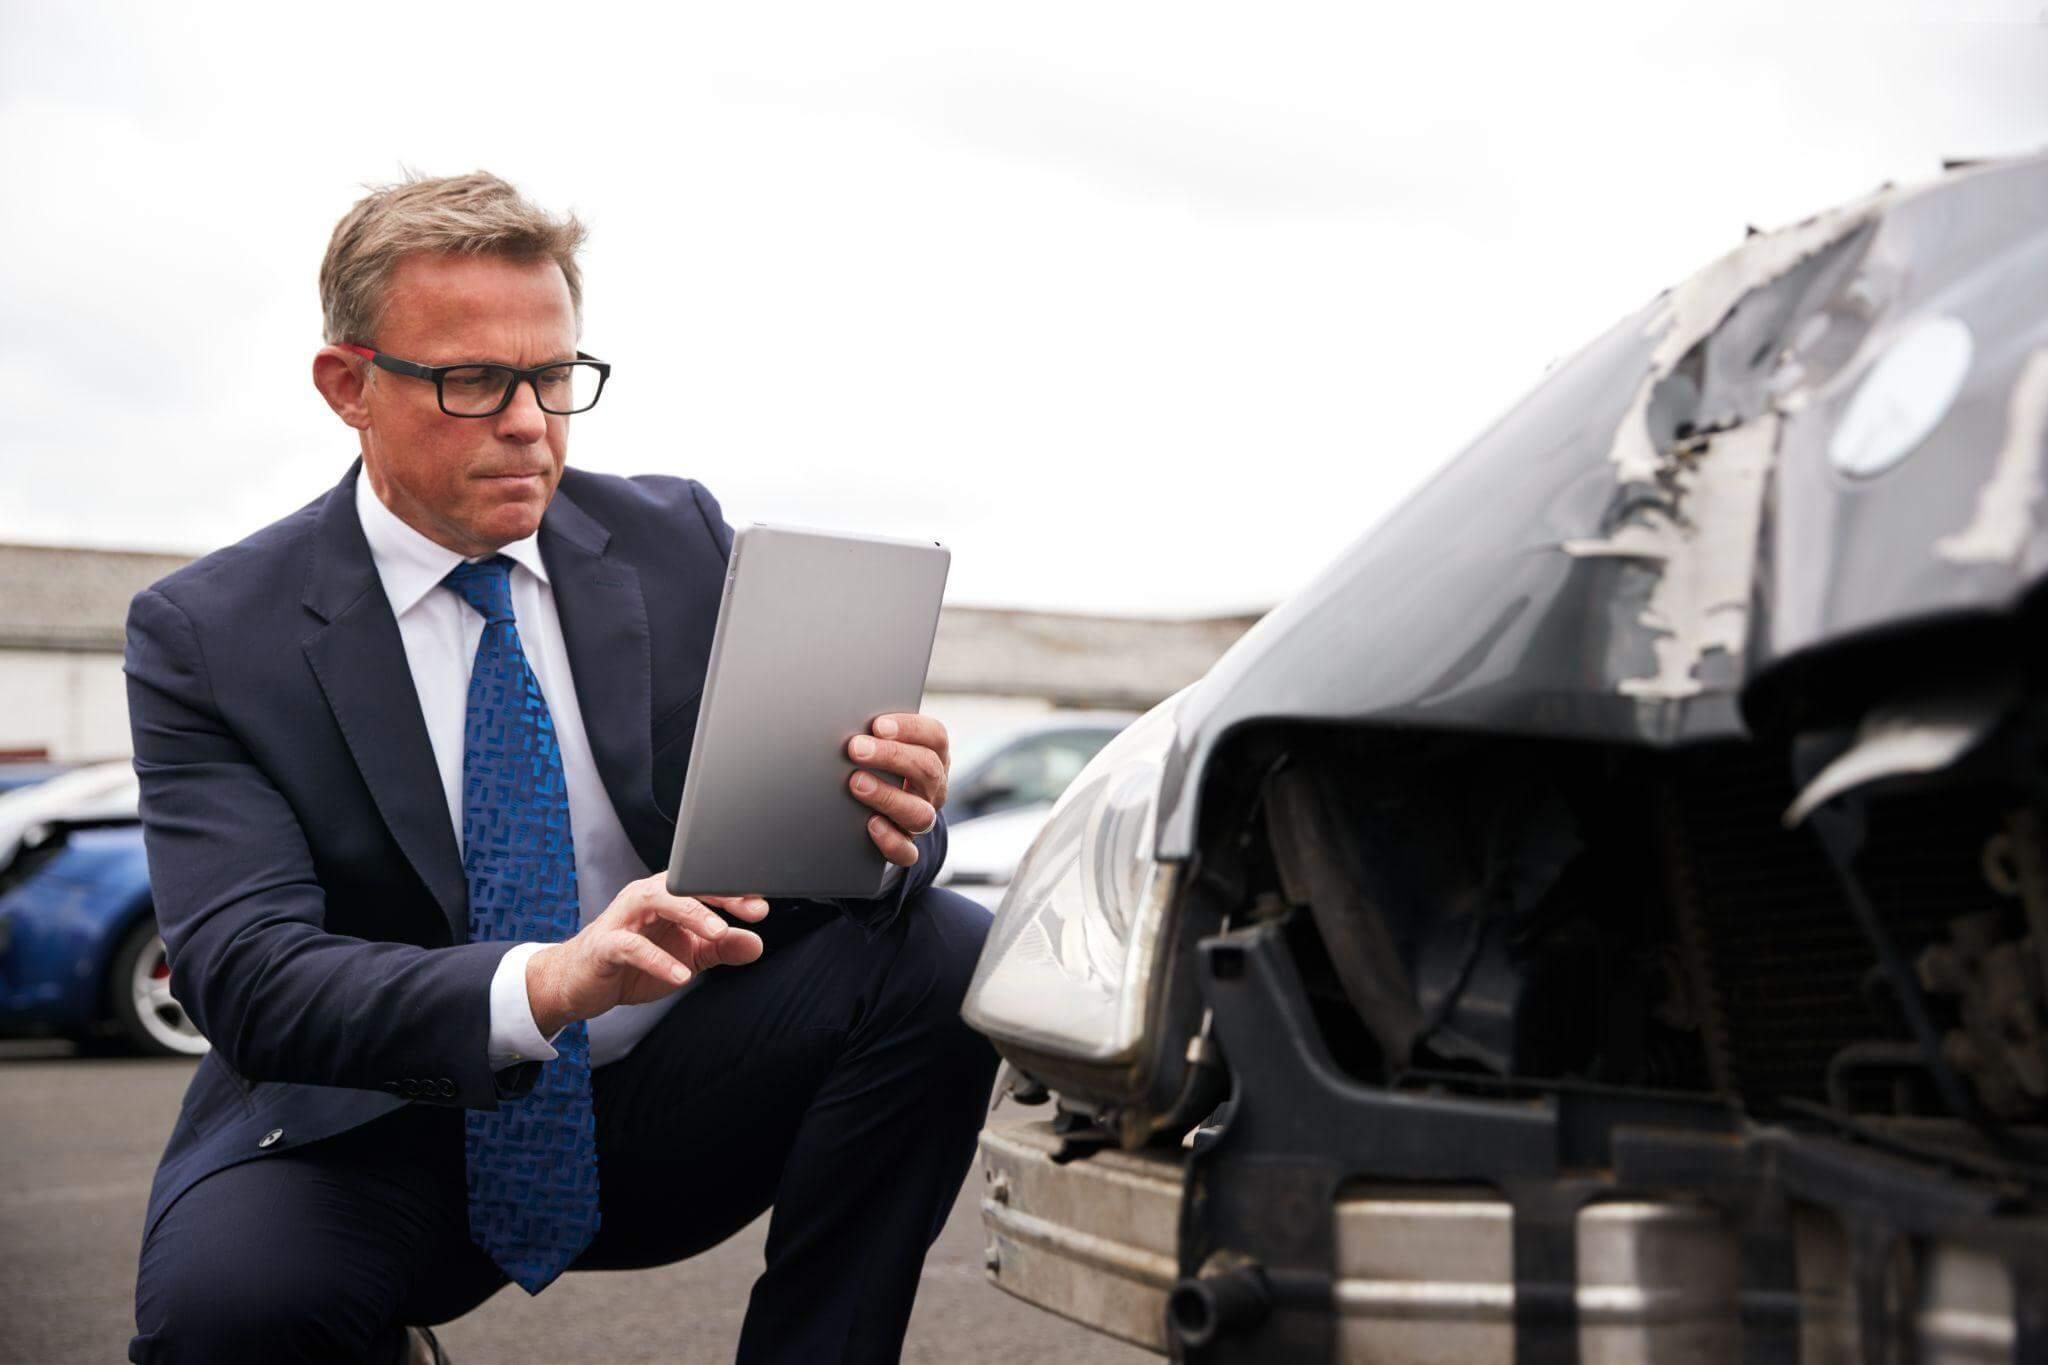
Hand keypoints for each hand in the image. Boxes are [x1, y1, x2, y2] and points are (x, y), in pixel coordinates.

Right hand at [525, 875, 768, 1036]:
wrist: (580, 982)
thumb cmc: (633, 962)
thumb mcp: (687, 956)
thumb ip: (720, 948)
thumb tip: (756, 944)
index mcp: (668, 895)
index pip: (704, 883)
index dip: (735, 891)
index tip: (762, 906)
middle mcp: (645, 897)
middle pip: (684, 883)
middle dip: (720, 895)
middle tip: (752, 912)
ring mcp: (623, 918)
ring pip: (657, 901)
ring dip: (692, 914)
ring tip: (718, 933)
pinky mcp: (604, 944)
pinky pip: (632, 946)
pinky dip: (658, 960)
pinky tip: (682, 975)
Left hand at [846, 712, 950, 867]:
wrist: (876, 813)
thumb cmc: (877, 768)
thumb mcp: (883, 746)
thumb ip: (875, 735)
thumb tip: (844, 718)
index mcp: (933, 756)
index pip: (935, 736)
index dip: (910, 729)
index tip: (879, 725)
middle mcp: (932, 788)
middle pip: (927, 769)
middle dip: (891, 756)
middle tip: (857, 748)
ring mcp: (922, 818)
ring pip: (920, 813)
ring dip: (887, 796)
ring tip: (856, 783)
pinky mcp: (906, 847)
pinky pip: (907, 851)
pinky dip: (890, 839)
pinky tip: (870, 824)